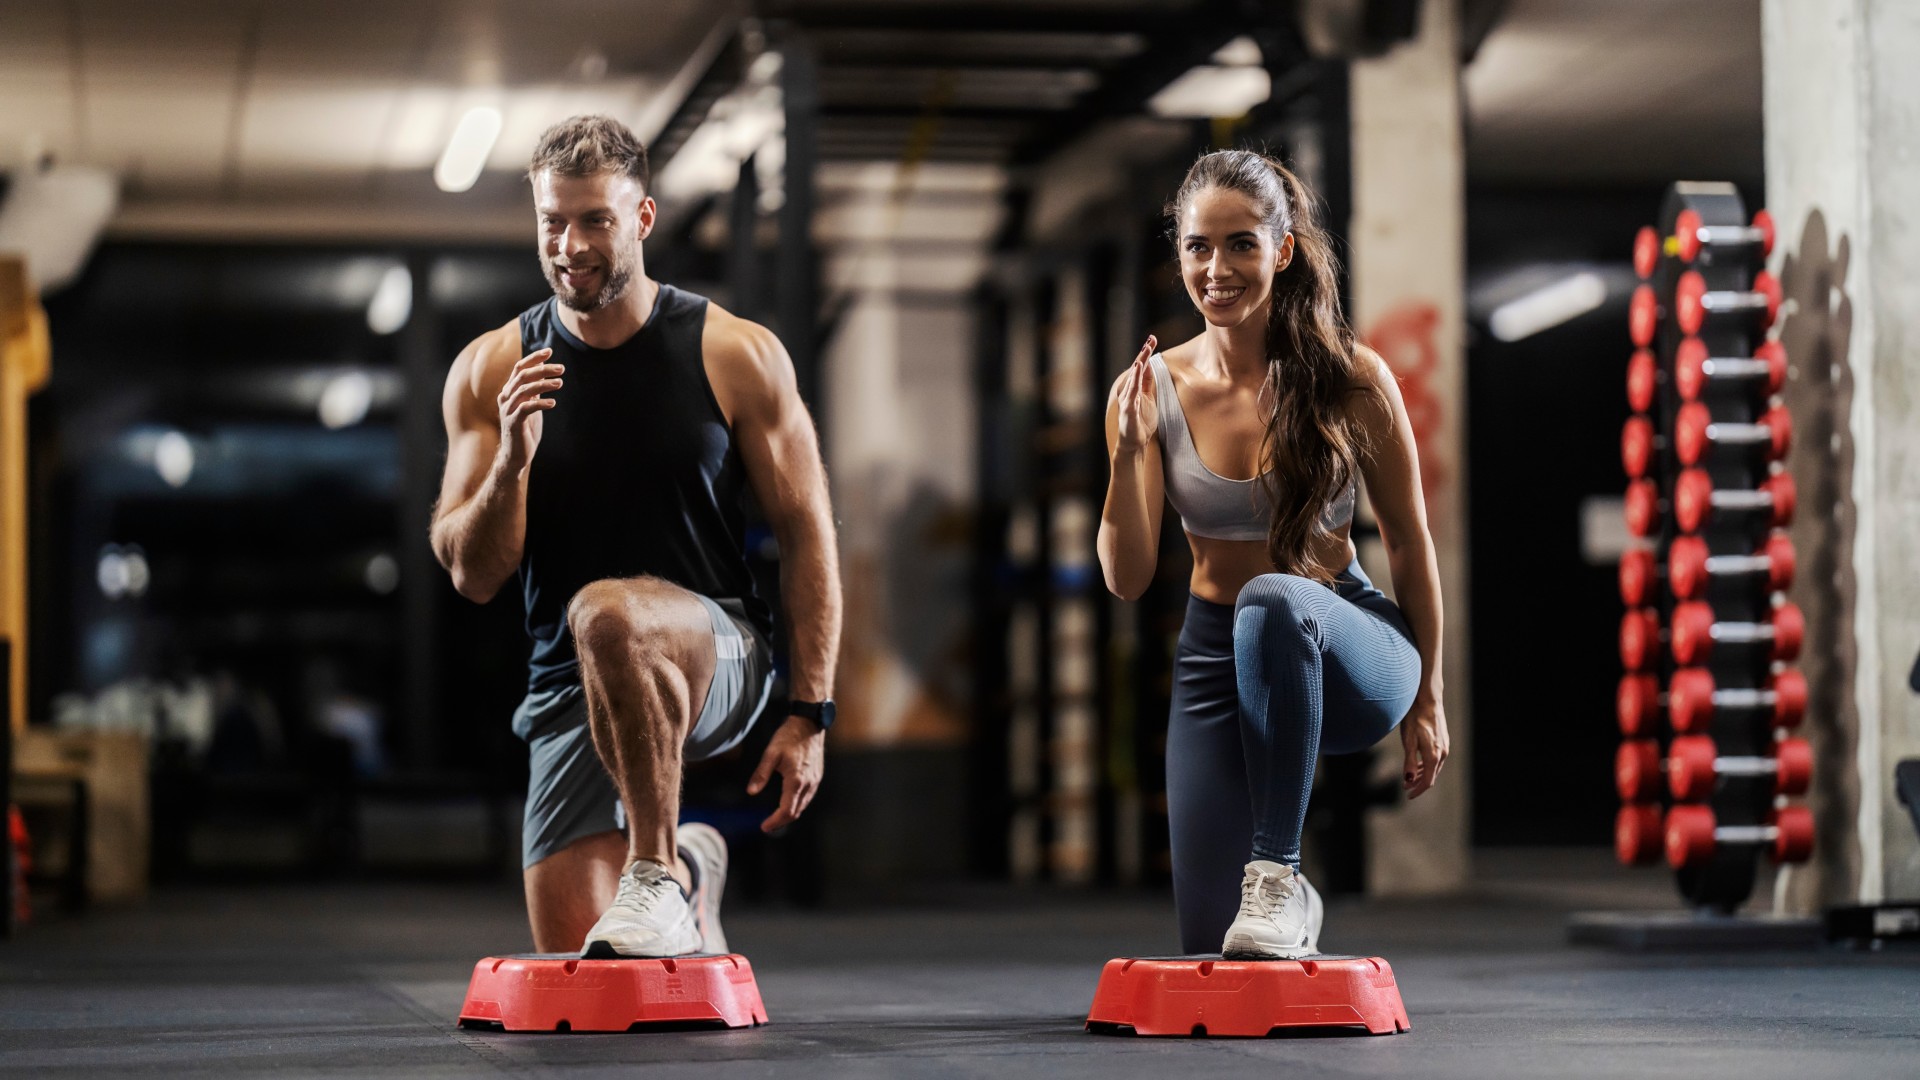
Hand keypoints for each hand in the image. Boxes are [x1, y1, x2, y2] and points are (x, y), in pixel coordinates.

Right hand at [496, 347, 562, 474]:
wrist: (516, 454)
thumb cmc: (525, 428)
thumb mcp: (531, 404)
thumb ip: (534, 388)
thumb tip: (543, 369)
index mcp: (510, 391)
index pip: (519, 368)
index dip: (533, 358)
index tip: (549, 351)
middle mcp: (506, 397)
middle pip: (522, 376)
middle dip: (542, 369)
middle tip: (561, 369)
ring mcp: (508, 410)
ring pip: (524, 390)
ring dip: (543, 384)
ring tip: (560, 383)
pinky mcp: (513, 422)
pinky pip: (526, 408)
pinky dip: (540, 403)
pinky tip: (553, 403)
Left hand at [747, 715, 825, 831]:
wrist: (809, 724)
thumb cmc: (789, 736)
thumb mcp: (770, 753)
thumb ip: (761, 774)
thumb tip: (751, 792)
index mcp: (796, 780)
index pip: (787, 810)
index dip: (775, 821)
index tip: (764, 826)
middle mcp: (808, 784)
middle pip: (796, 812)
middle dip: (781, 821)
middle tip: (767, 825)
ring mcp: (815, 781)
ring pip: (803, 806)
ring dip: (790, 814)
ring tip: (776, 817)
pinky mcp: (817, 776)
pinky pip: (808, 797)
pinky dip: (798, 805)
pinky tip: (789, 802)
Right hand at [1116, 335, 1158, 449]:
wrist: (1134, 442)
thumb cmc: (1140, 421)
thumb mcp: (1147, 397)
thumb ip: (1146, 383)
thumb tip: (1149, 366)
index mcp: (1134, 388)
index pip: (1141, 367)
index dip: (1146, 353)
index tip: (1152, 339)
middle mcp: (1128, 391)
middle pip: (1136, 369)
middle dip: (1143, 354)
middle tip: (1150, 340)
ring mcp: (1127, 400)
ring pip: (1133, 379)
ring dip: (1138, 365)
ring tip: (1144, 353)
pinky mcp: (1128, 410)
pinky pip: (1131, 394)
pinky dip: (1133, 383)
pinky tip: (1137, 373)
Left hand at [1399, 696, 1448, 799]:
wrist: (1427, 699)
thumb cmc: (1415, 718)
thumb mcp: (1408, 741)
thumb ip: (1409, 762)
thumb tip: (1409, 781)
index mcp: (1434, 755)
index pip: (1428, 781)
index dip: (1418, 790)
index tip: (1408, 795)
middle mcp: (1442, 753)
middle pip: (1432, 775)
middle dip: (1419, 783)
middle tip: (1406, 788)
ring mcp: (1444, 746)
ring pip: (1434, 767)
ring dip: (1422, 774)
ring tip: (1410, 778)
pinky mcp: (1443, 740)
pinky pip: (1436, 759)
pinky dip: (1427, 765)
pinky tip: (1419, 764)